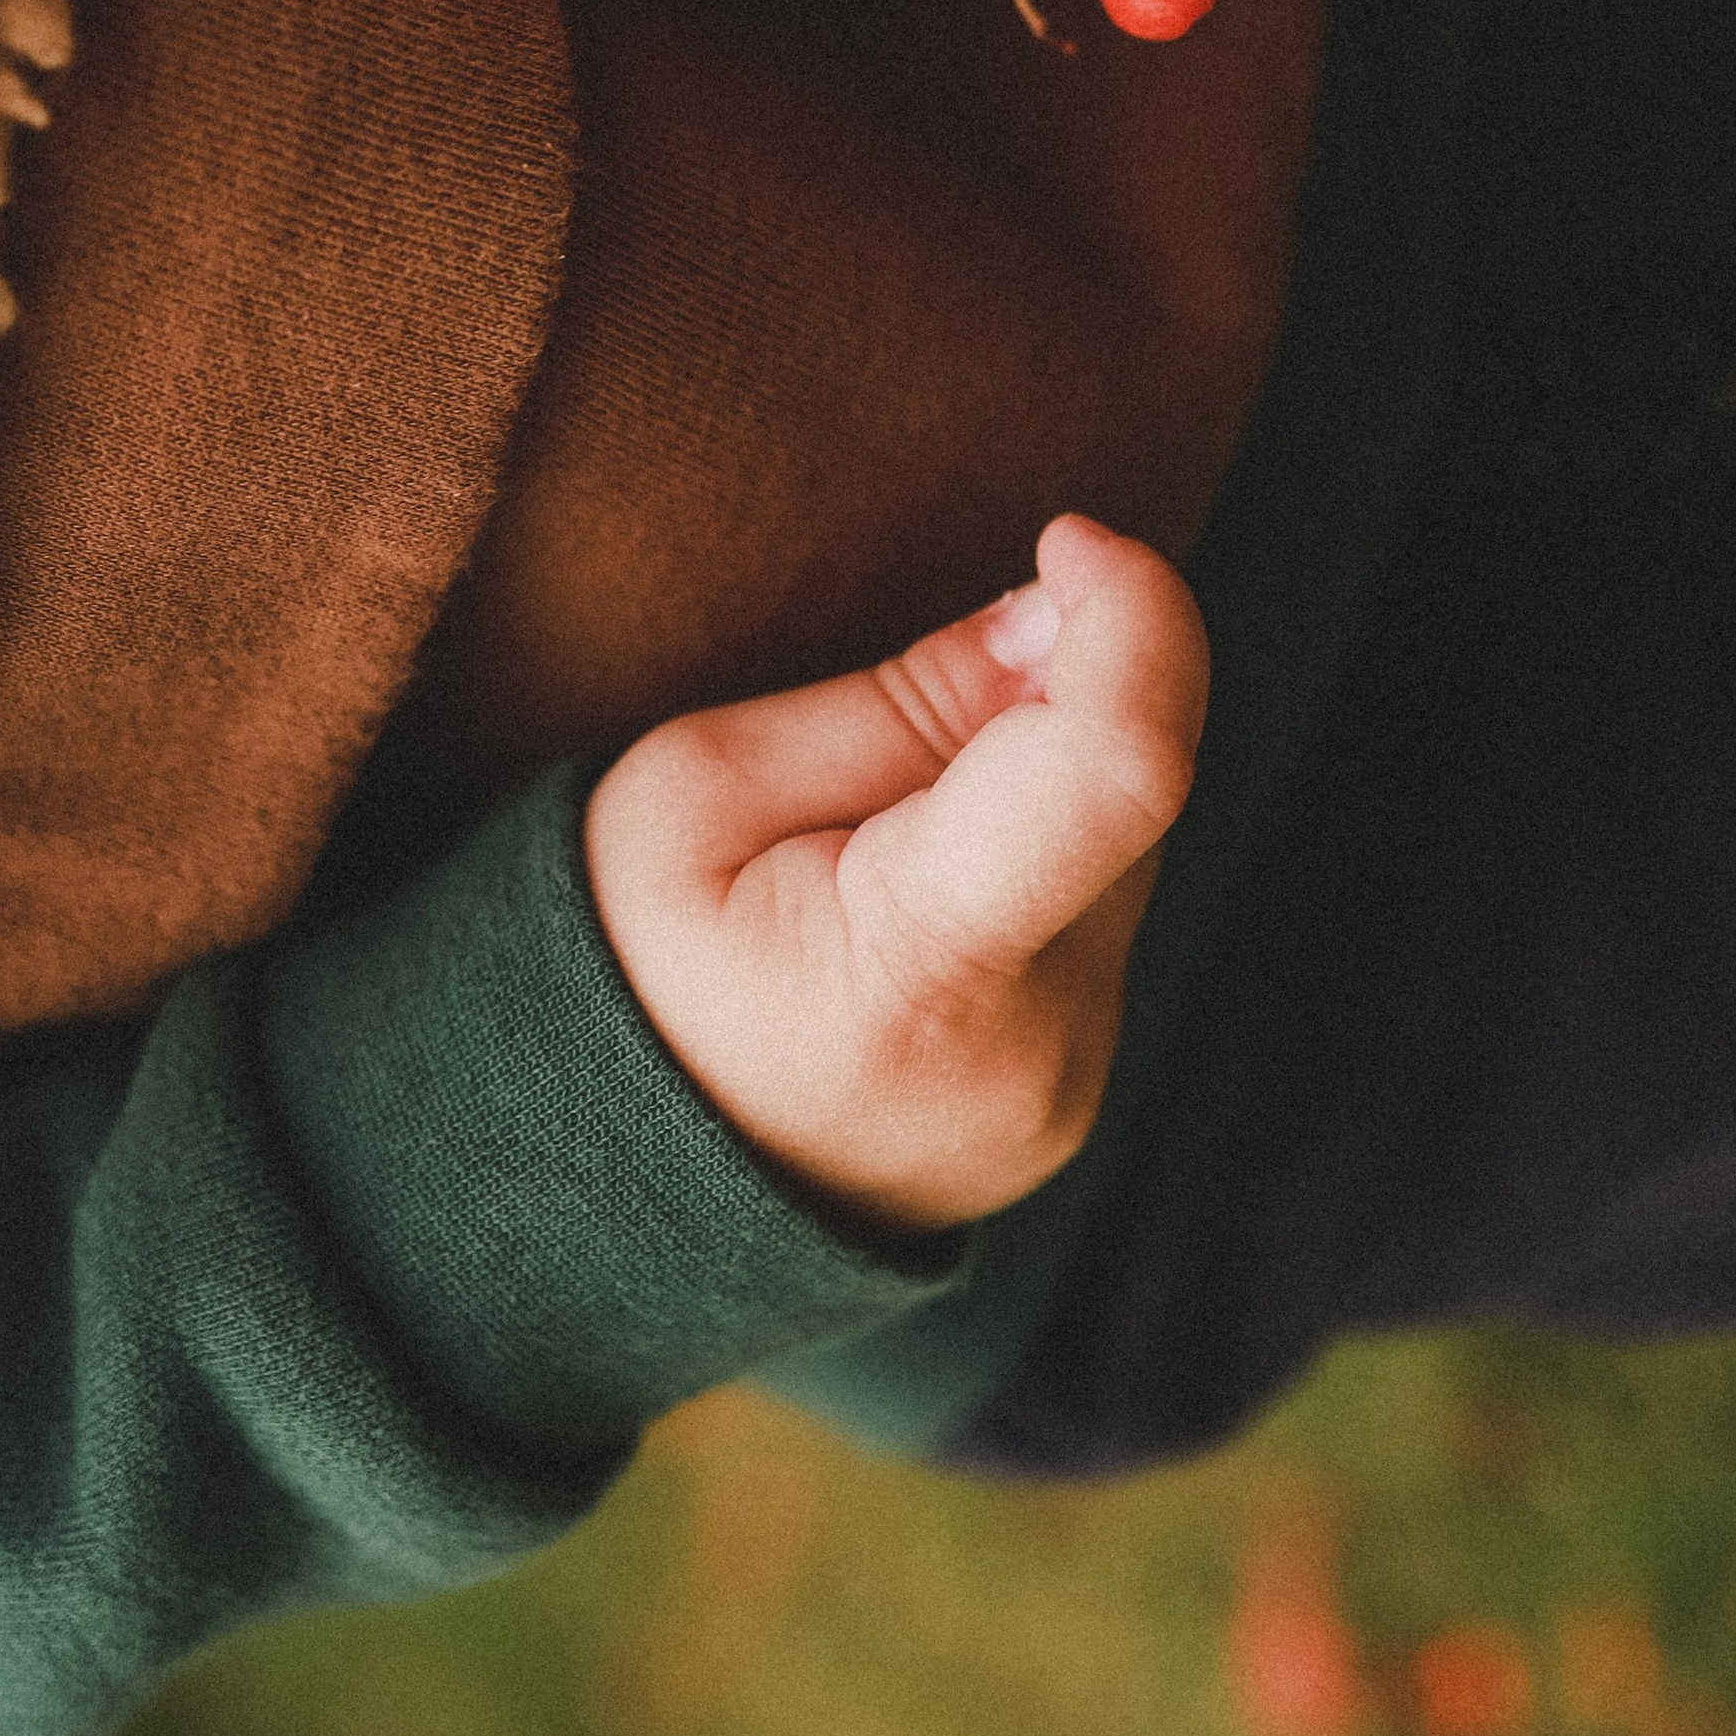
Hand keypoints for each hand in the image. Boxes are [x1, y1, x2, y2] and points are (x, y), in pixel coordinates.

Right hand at [581, 513, 1207, 1236]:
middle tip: (898, 716)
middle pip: (1126, 786)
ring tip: (872, 835)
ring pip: (1124, 846)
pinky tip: (907, 897)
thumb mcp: (702, 787)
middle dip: (1054, 693)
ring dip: (1040, 781)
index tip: (1065, 540)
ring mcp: (1069, 1087)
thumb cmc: (624, 962)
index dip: (1133, 616)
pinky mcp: (1079, 1096)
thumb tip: (1063, 618)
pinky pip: (1098, 919)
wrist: (602, 1194)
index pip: (1123, 768)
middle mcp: (1034, 1045)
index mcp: (922, 966)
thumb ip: (906, 701)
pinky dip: (1032, 862)